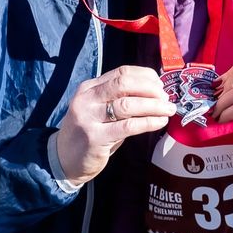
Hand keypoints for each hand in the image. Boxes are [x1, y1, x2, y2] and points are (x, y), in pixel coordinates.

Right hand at [52, 66, 175, 185]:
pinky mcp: (94, 137)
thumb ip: (121, 99)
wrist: (63, 160)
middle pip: (124, 83)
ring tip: (168, 110)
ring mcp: (88, 117)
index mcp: (89, 88)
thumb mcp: (101, 110)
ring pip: (128, 104)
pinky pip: (128, 126)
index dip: (146, 76)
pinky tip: (160, 122)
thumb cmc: (90, 133)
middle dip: (151, 89)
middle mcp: (87, 99)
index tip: (161, 85)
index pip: (122, 72)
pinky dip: (148, 122)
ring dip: (154, 106)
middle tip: (166, 98)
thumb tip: (157, 92)